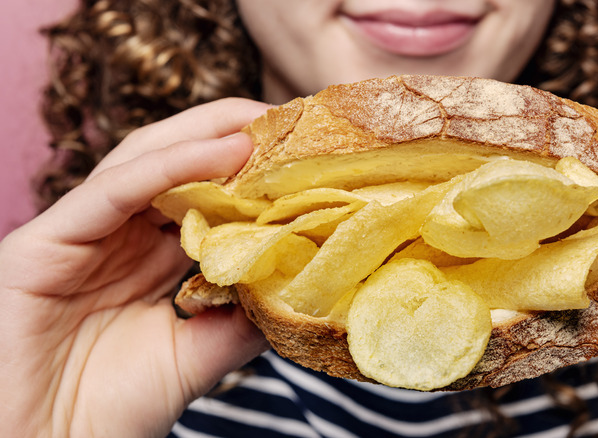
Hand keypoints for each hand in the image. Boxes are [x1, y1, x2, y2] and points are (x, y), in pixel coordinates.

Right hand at [0, 98, 270, 436]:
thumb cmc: (109, 411)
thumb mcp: (196, 355)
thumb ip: (241, 317)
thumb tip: (298, 283)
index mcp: (146, 258)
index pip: (202, 196)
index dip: (252, 172)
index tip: (307, 156)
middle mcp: (114, 237)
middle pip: (176, 164)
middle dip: (232, 136)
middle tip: (290, 120)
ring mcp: (79, 235)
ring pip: (144, 162)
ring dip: (206, 136)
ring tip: (263, 123)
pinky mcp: (42, 243)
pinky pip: (111, 190)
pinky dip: (169, 166)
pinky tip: (222, 151)